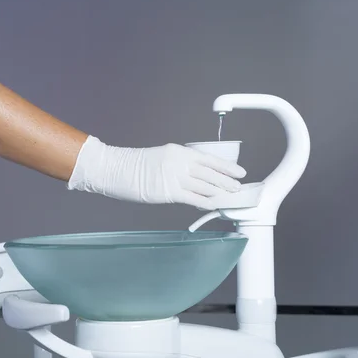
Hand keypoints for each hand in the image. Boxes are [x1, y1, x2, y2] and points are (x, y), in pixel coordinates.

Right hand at [68, 136, 245, 209]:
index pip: (210, 159)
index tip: (240, 172)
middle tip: (239, 188)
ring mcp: (175, 177)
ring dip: (220, 193)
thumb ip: (179, 166)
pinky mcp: (169, 192)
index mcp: (179, 152)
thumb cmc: (136, 165)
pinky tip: (214, 206)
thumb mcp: (162, 158)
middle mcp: (180, 163)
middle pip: (211, 174)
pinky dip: (206, 203)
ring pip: (205, 187)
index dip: (227, 167)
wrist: (117, 169)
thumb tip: (196, 178)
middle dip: (227, 182)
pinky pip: (194, 199)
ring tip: (230, 198)